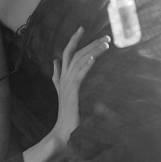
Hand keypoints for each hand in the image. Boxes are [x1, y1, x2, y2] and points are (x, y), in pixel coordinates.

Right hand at [51, 27, 109, 142]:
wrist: (62, 133)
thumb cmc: (66, 115)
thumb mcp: (61, 91)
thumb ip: (57, 76)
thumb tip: (54, 62)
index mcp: (62, 77)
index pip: (67, 53)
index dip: (74, 40)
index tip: (82, 28)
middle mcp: (64, 79)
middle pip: (74, 54)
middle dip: (89, 43)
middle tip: (105, 36)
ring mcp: (67, 86)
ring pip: (79, 62)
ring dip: (92, 51)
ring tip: (106, 44)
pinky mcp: (72, 94)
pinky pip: (79, 76)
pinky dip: (86, 66)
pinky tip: (93, 59)